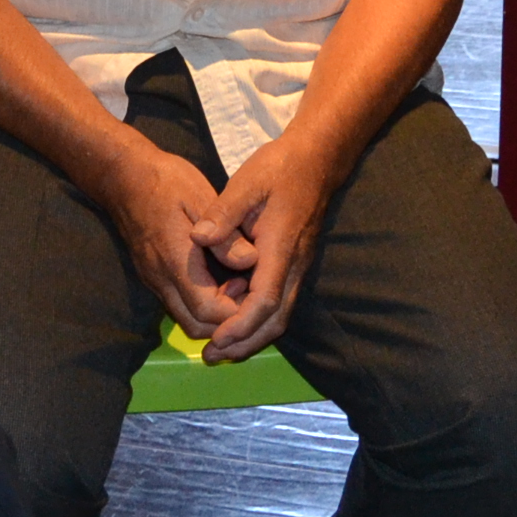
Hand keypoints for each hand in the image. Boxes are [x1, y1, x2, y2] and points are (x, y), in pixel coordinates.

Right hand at [94, 138, 242, 339]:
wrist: (123, 175)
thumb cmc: (165, 181)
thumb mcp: (201, 198)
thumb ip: (224, 235)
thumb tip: (249, 262)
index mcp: (175, 260)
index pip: (207, 310)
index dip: (235, 311)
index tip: (253, 289)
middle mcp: (161, 279)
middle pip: (196, 326)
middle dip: (227, 322)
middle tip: (249, 292)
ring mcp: (154, 280)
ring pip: (185, 319)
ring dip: (214, 315)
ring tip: (237, 285)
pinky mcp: (152, 276)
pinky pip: (178, 305)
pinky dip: (201, 304)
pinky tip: (218, 279)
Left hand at [194, 133, 340, 361]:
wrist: (316, 159)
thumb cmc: (280, 168)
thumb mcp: (248, 182)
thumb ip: (224, 212)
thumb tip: (199, 237)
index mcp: (281, 248)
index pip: (265, 300)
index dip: (241, 325)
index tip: (217, 340)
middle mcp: (294, 265)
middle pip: (275, 320)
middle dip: (245, 343)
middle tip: (212, 357)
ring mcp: (297, 266)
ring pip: (279, 314)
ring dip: (251, 335)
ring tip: (220, 347)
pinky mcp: (294, 264)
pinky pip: (278, 302)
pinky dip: (257, 318)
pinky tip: (233, 317)